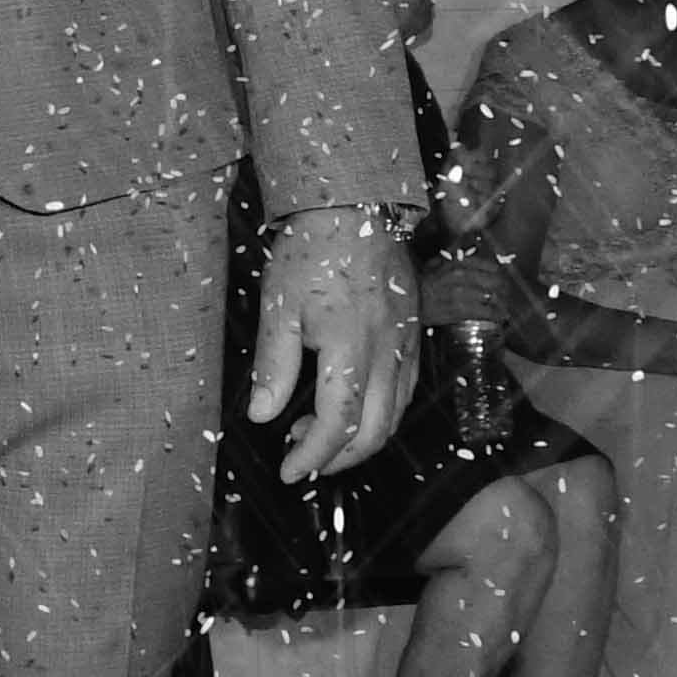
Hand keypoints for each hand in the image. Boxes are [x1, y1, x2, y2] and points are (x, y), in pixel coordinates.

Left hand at [255, 208, 419, 483]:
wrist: (354, 206)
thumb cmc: (310, 251)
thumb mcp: (278, 305)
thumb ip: (273, 365)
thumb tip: (263, 417)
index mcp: (350, 347)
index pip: (339, 423)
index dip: (313, 456)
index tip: (288, 470)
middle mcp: (387, 353)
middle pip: (375, 432)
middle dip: (339, 458)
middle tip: (303, 461)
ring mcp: (406, 346)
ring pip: (395, 416)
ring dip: (361, 439)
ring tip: (317, 433)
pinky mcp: (413, 337)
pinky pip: (406, 392)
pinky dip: (381, 414)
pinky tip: (352, 406)